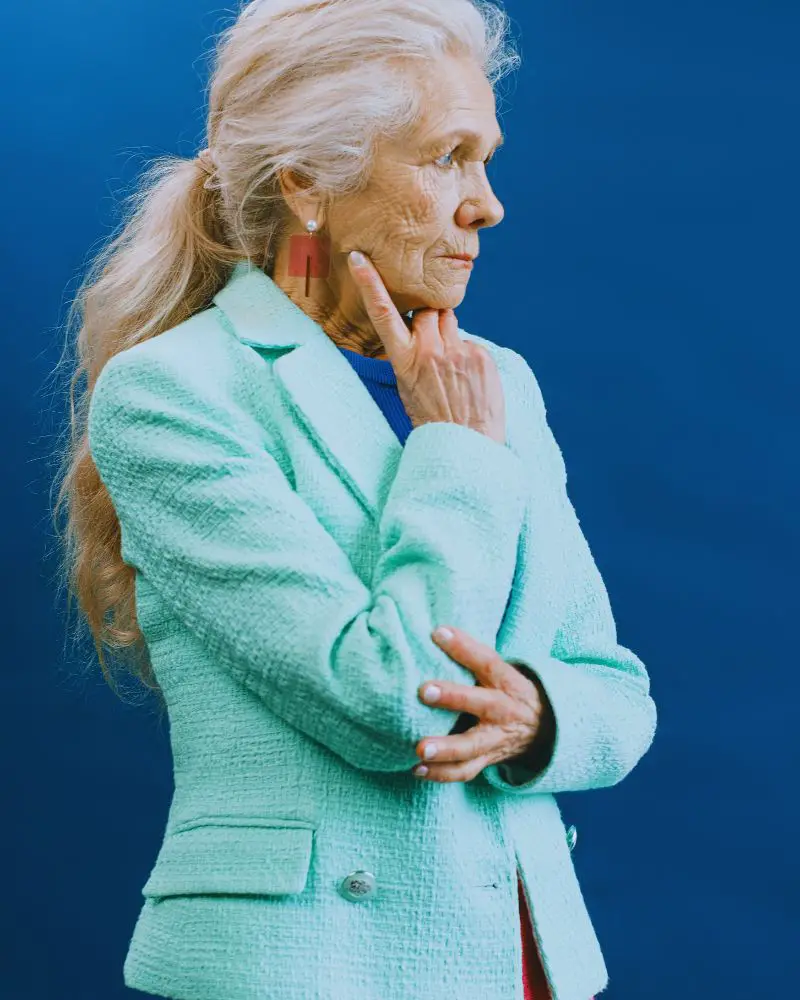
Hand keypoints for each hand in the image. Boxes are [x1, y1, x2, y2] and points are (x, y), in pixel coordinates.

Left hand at [413, 625, 555, 782]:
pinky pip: (465, 771)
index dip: (463, 647)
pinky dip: (441, 773)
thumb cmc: (509, 692)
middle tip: (424, 691)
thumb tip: (435, 632)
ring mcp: (496, 738)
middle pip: (479, 703)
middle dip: (452, 697)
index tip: (438, 633)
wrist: (546, 730)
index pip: (486, 661)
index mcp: (506, 682)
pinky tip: (417, 769)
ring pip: (471, 747)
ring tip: (419, 749)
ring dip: (445, 749)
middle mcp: (503, 710)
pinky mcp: (488, 760)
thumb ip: (473, 658)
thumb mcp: (503, 672)